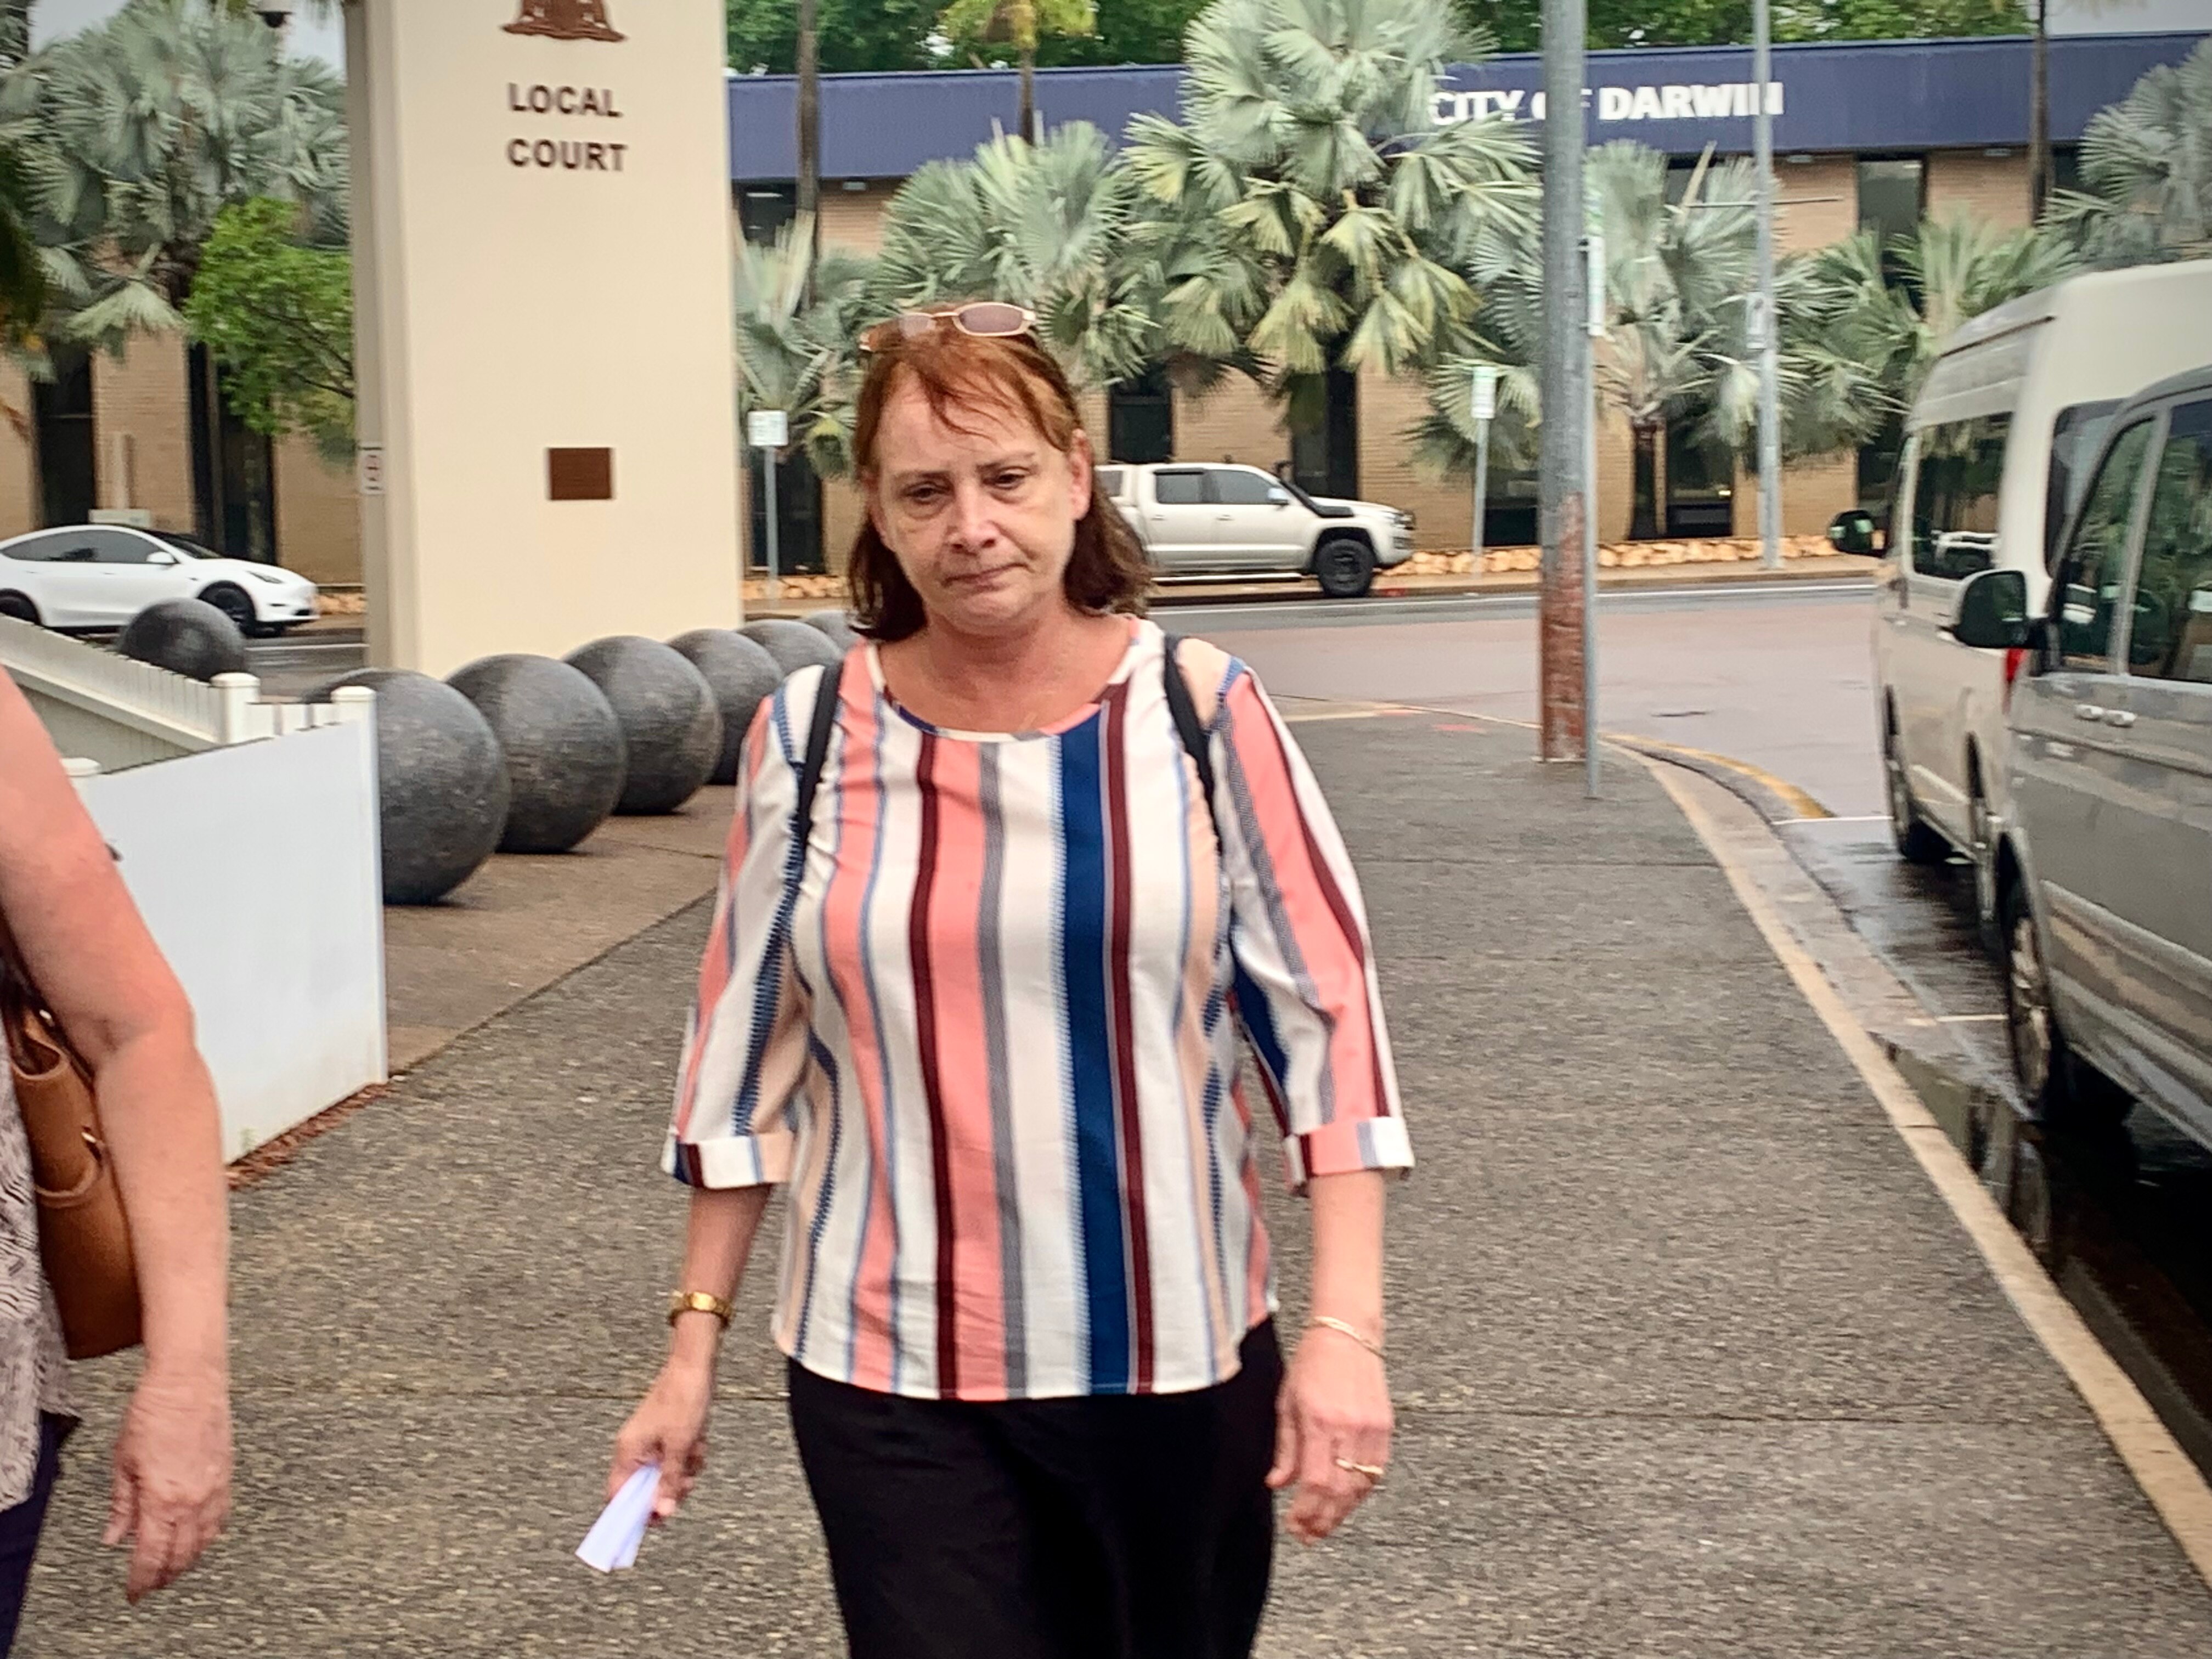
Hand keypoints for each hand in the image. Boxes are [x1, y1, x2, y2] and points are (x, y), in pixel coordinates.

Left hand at [106, 1362, 232, 1602]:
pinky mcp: (226, 1475)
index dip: (142, 1580)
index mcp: (163, 1499)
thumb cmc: (154, 1413)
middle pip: (182, 1554)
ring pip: (205, 1540)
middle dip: (165, 1576)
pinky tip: (200, 1538)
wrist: (189, 1381)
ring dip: (189, 1559)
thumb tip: (115, 1536)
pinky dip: (209, 1536)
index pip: (152, 1555)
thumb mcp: (123, 1462)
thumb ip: (122, 1505)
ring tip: (173, 1568)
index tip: (134, 1592)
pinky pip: (221, 1518)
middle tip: (150, 1584)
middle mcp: (193, 1499)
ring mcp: (214, 1488)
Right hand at [611, 1355, 713, 1525]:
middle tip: (687, 1480)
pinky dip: (690, 1455)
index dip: (632, 1514)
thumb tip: (661, 1513)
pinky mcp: (665, 1438)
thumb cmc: (683, 1401)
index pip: (617, 1496)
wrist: (695, 1367)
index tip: (654, 1523)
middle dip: (671, 1487)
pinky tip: (699, 1442)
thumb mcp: (680, 1447)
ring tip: (695, 1450)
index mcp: (627, 1452)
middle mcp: (634, 1450)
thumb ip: (669, 1481)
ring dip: (685, 1469)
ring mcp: (650, 1444)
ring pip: (666, 1475)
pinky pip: (676, 1460)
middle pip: (647, 1490)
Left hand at [1267, 1324, 1391, 1545]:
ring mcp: (1372, 1428)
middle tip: (1307, 1536)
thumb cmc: (1313, 1362)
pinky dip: (1359, 1492)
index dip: (1305, 1511)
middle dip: (1322, 1520)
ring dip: (1341, 1512)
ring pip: (1360, 1486)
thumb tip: (1277, 1484)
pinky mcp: (1386, 1427)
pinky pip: (1375, 1471)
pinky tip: (1345, 1501)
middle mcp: (1349, 1427)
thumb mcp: (1287, 1402)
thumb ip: (1285, 1448)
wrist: (1349, 1333)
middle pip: (1340, 1491)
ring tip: (1323, 1526)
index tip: (1293, 1526)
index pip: (1315, 1482)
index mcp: (1319, 1420)